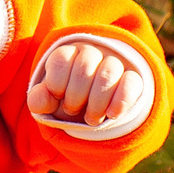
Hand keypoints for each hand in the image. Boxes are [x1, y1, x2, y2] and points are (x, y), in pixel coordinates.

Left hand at [28, 40, 144, 126]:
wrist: (97, 105)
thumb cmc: (68, 98)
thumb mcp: (51, 101)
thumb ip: (40, 100)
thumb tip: (39, 100)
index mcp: (68, 54)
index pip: (61, 59)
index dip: (56, 83)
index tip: (57, 97)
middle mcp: (92, 53)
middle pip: (84, 69)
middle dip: (75, 97)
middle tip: (73, 111)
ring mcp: (114, 63)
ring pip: (108, 74)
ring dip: (96, 103)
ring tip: (91, 119)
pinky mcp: (133, 77)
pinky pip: (130, 83)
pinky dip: (120, 101)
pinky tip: (112, 115)